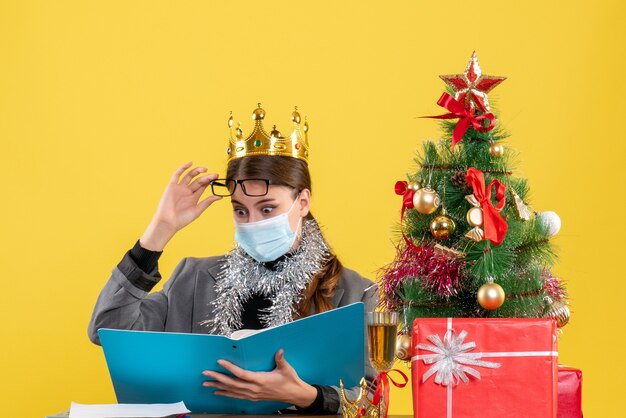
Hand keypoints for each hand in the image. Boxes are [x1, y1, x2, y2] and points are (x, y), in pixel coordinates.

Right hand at [140, 161, 221, 250]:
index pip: (203, 186)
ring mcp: (179, 188)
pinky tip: (190, 163)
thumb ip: (207, 202)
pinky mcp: (171, 186)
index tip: (217, 177)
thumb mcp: (197, 210)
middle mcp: (187, 191)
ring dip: (197, 171)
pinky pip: (177, 175)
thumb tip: (220, 197)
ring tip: (205, 169)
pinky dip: (183, 168)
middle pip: (198, 180)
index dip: (210, 181)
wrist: (168, 222)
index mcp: (193, 198)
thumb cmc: (182, 219)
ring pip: (189, 176)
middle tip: (215, 175)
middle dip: (206, 177)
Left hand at [201, 349, 317, 407]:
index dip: (230, 368)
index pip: (241, 374)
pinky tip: (218, 392)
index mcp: (261, 380)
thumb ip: (280, 359)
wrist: (294, 394)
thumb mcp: (286, 369)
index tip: (220, 362)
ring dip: (218, 387)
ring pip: (232, 391)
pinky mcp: (253, 398)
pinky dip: (226, 394)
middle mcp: (254, 389)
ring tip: (207, 384)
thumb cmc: (290, 381)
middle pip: (232, 383)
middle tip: (206, 374)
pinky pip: (236, 396)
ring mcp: (253, 395)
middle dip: (217, 378)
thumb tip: (279, 350)